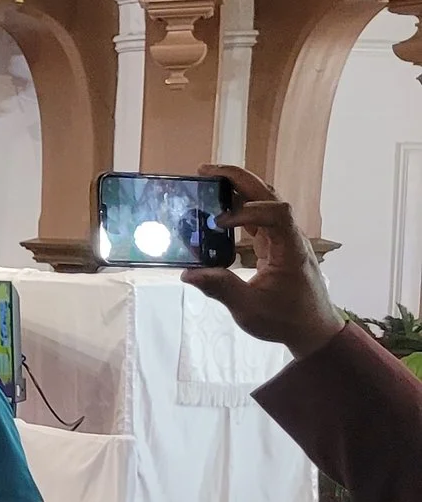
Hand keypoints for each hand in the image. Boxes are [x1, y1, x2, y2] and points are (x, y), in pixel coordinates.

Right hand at [182, 165, 340, 359]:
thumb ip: (220, 288)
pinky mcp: (277, 246)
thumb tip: (188, 273)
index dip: (247, 209)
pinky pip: (259, 217)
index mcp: (289, 249)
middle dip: (238, 179)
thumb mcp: (249, 309)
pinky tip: (219, 208)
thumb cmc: (286, 320)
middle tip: (205, 171)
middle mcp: (289, 237)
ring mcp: (284, 239)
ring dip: (239, 188)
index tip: (219, 223)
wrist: (312, 330)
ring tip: (209, 181)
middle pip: (269, 195)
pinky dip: (240, 207)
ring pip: (265, 202)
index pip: (275, 212)